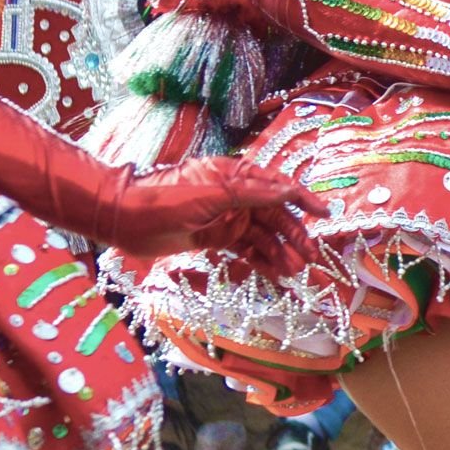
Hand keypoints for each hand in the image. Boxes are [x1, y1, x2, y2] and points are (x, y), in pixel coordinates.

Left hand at [101, 156, 321, 268]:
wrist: (126, 219)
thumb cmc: (165, 199)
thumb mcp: (211, 194)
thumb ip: (251, 193)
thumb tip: (288, 191)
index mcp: (234, 175)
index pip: (277, 185)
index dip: (302, 199)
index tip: (323, 215)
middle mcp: (233, 195)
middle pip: (273, 215)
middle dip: (293, 235)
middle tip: (310, 257)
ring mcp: (225, 217)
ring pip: (261, 235)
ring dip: (278, 252)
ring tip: (293, 271)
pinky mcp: (214, 237)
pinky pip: (244, 249)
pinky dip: (259, 261)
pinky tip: (274, 273)